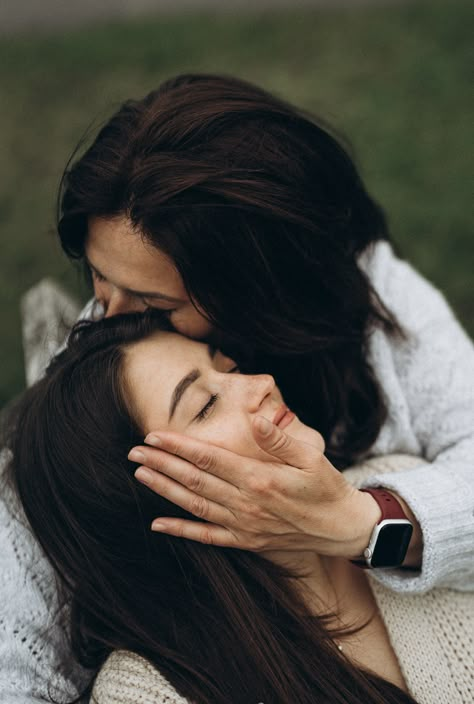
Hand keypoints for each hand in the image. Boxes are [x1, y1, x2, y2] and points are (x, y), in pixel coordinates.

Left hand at [128, 416, 381, 558]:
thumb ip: (278, 440)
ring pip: (194, 505)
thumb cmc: (325, 487)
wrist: (340, 528)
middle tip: (134, 452)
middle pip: (194, 480)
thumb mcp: (310, 457)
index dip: (179, 447)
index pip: (209, 459)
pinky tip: (158, 524)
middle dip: (162, 464)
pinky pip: (207, 537)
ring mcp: (243, 525)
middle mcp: (246, 503)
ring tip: (140, 475)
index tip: (154, 436)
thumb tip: (254, 418)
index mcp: (259, 479)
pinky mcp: (245, 540)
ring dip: (164, 490)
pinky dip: (181, 530)